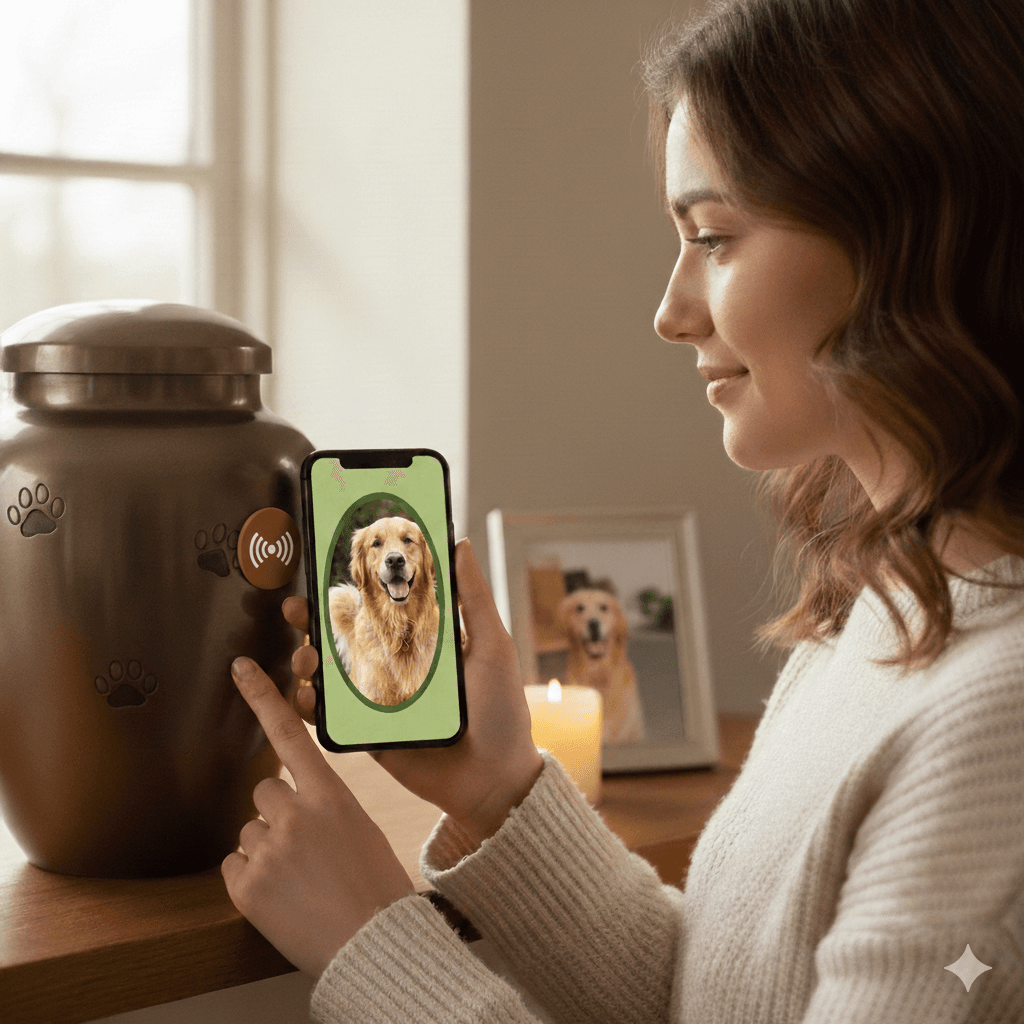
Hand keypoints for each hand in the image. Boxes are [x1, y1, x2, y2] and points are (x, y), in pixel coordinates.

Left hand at [222, 656, 414, 976]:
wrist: (372, 944)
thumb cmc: (376, 887)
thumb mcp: (361, 830)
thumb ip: (326, 807)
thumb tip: (295, 804)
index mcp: (331, 795)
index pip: (292, 735)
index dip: (263, 699)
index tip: (239, 669)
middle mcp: (295, 814)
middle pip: (264, 792)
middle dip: (276, 814)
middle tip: (304, 849)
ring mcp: (267, 849)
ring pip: (249, 831)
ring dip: (265, 850)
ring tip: (299, 879)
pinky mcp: (245, 886)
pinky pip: (234, 866)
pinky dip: (251, 880)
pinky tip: (281, 896)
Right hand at [287, 538, 542, 844]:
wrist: (494, 781)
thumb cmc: (501, 711)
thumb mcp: (491, 647)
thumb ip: (473, 599)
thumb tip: (459, 543)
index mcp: (423, 642)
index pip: (380, 606)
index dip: (352, 588)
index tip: (327, 566)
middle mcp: (396, 666)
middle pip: (344, 636)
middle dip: (314, 620)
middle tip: (297, 608)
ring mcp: (380, 701)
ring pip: (330, 673)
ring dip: (306, 659)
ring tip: (304, 655)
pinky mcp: (369, 734)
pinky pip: (331, 717)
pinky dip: (309, 705)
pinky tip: (305, 694)